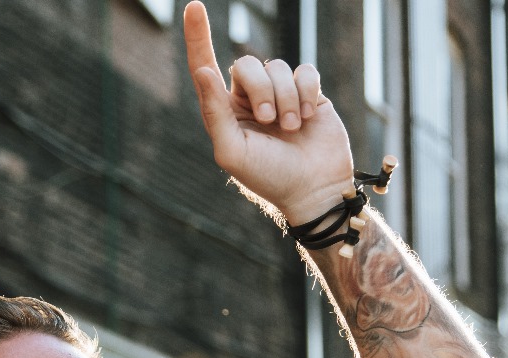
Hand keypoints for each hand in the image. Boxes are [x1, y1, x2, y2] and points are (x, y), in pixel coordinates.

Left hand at [183, 1, 354, 224]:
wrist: (314, 189)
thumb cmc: (269, 177)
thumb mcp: (232, 152)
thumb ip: (214, 113)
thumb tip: (202, 71)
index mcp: (225, 111)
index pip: (205, 66)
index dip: (198, 37)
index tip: (193, 7)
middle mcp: (250, 98)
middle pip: (246, 64)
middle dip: (260, 89)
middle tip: (270, 120)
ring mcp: (280, 93)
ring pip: (277, 67)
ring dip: (287, 98)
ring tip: (293, 127)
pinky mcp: (309, 92)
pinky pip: (305, 71)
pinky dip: (307, 92)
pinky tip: (310, 117)